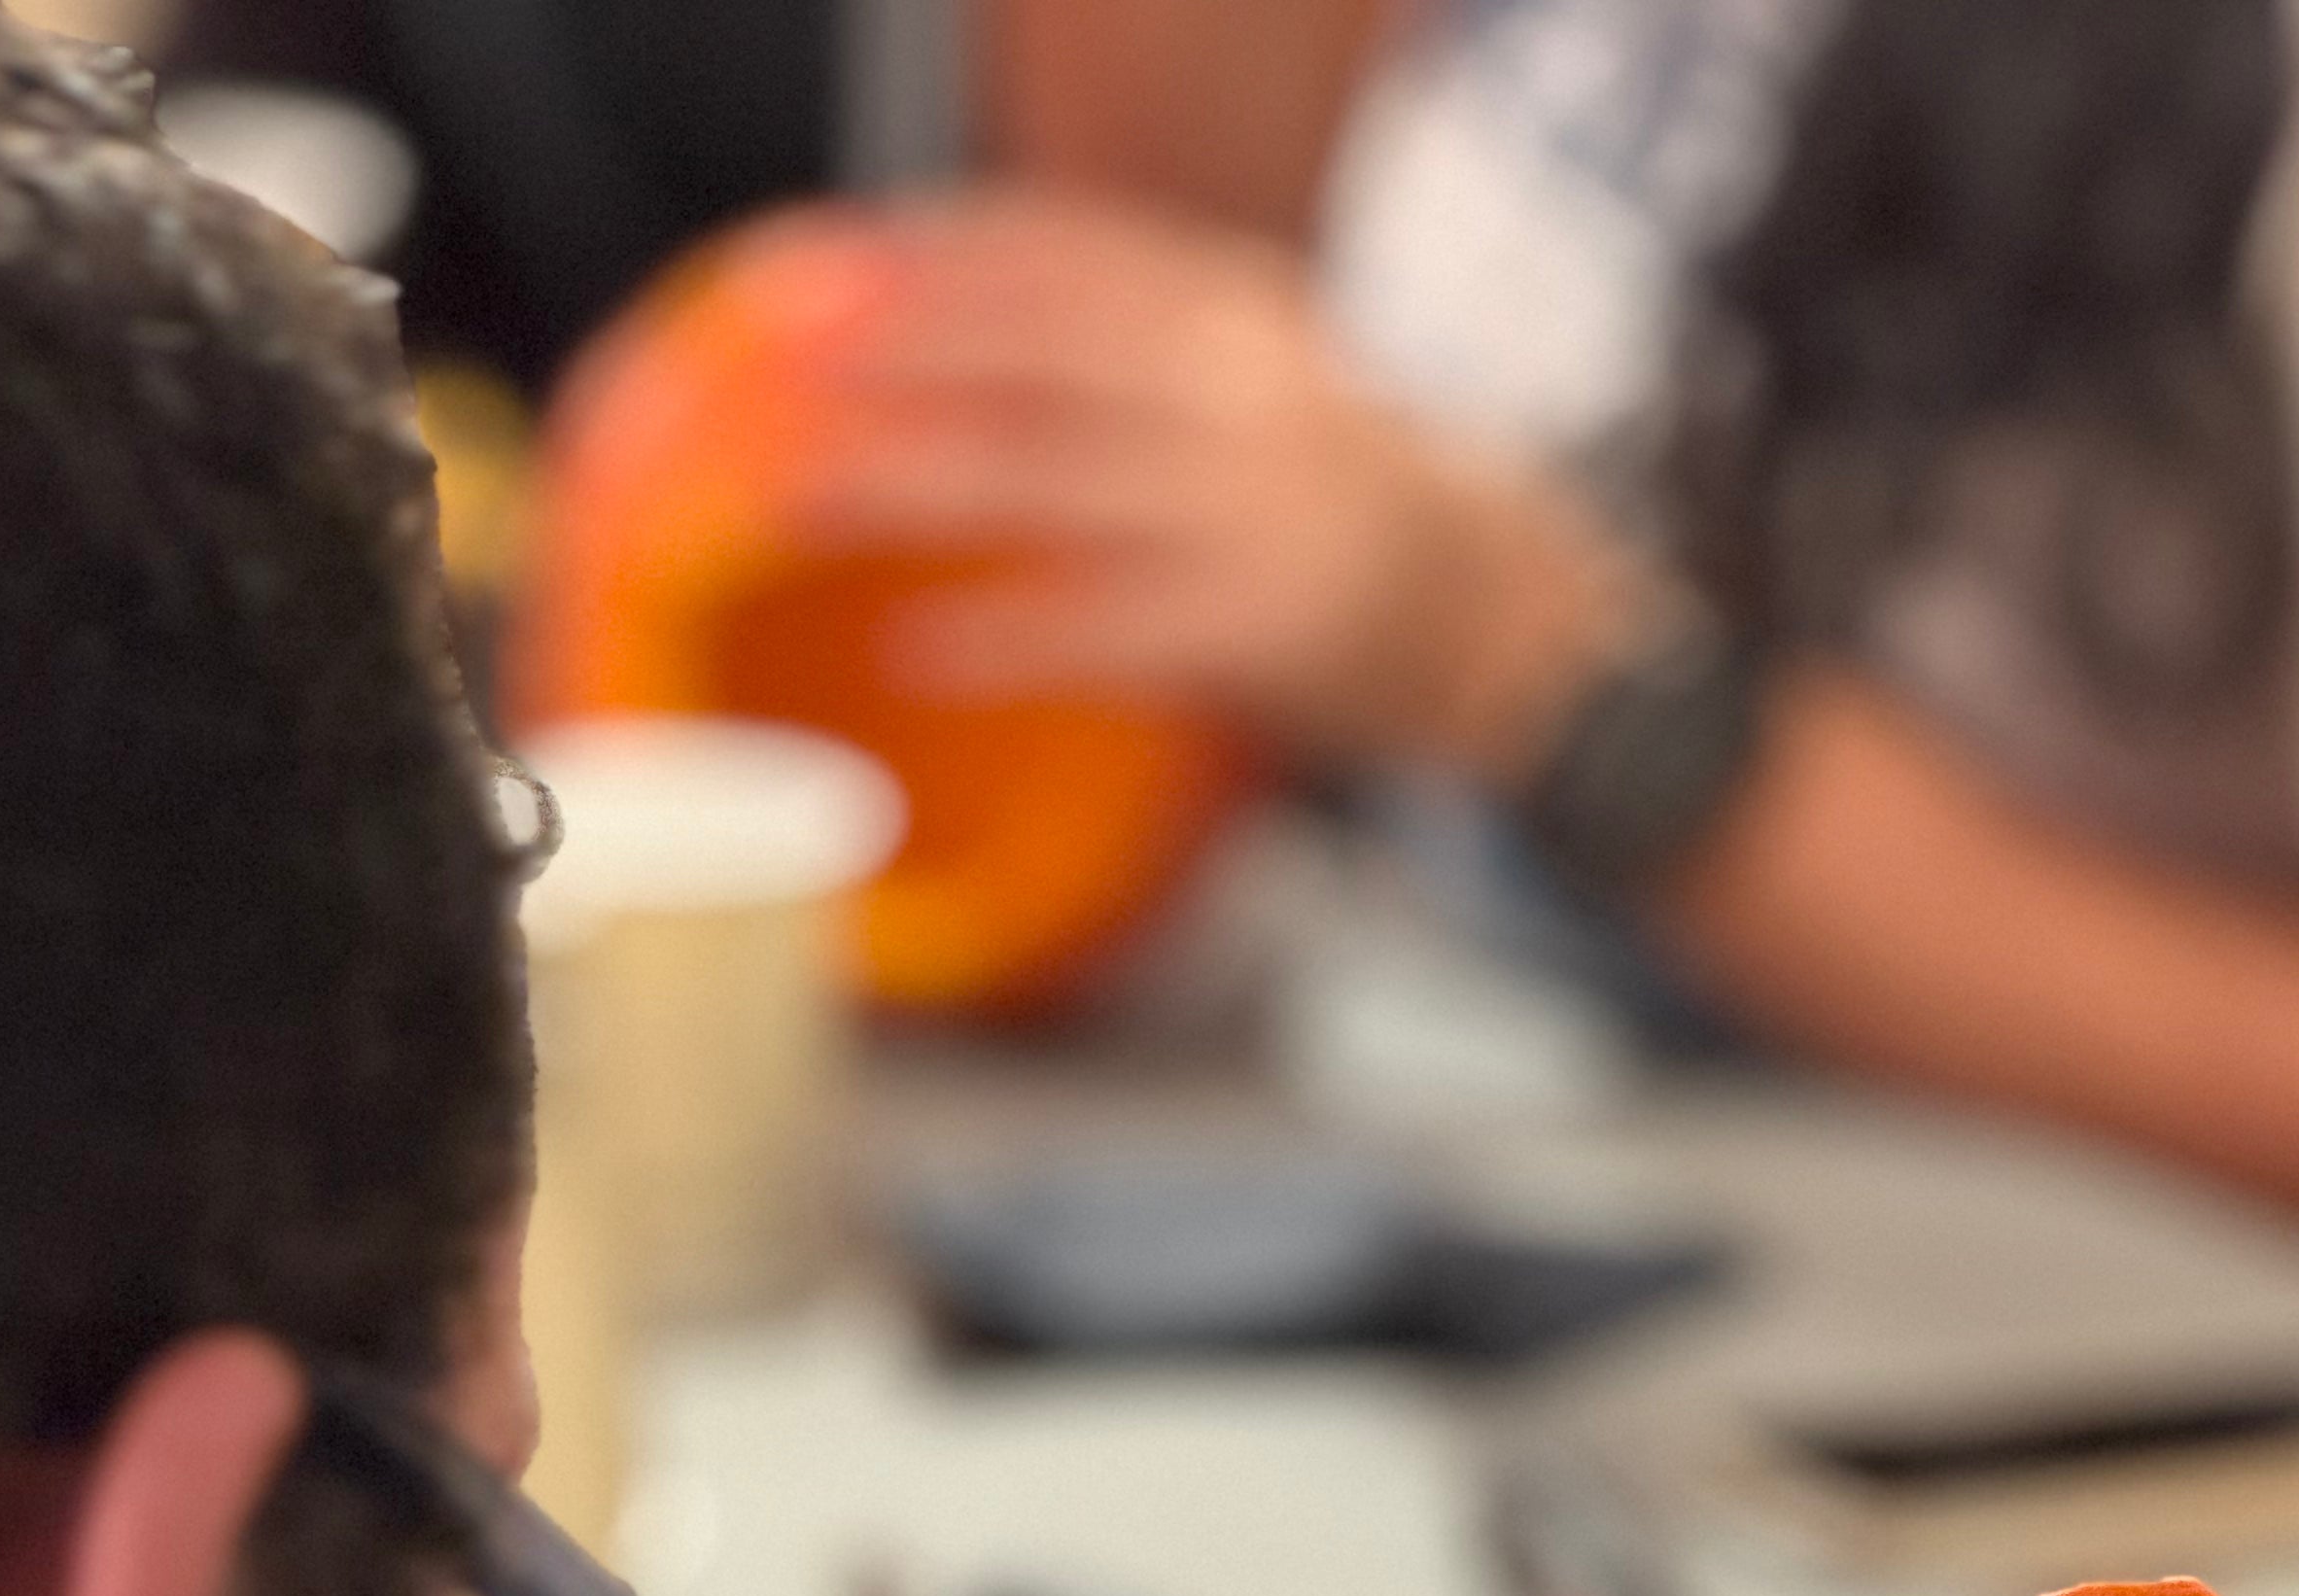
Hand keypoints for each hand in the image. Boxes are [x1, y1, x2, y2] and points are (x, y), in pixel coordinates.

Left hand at [792, 193, 1653, 783]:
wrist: (1511, 621)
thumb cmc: (1357, 513)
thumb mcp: (1269, 387)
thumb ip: (1149, 355)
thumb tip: (983, 325)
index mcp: (1242, 320)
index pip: (1075, 252)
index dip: (947, 249)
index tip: (837, 261)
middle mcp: (1243, 394)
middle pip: (1043, 346)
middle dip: (907, 344)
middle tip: (787, 363)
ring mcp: (1250, 510)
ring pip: (1049, 475)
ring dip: (914, 477)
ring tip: (802, 494)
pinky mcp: (1255, 626)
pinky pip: (1100, 624)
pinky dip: (1002, 634)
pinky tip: (919, 643)